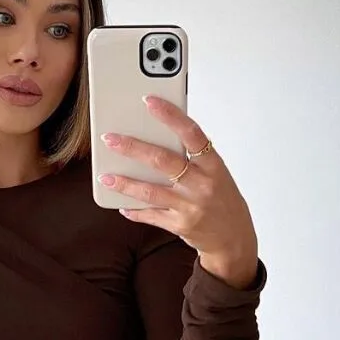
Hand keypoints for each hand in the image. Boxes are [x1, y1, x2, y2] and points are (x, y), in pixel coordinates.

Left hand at [99, 96, 258, 288]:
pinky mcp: (179, 226)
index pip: (191, 134)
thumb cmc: (222, 199)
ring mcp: (190, 207)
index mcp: (213, 165)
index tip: (149, 102)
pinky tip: (121, 205)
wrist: (234, 237)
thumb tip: (160, 135)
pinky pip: (150, 216)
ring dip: (125, 184)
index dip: (170, 116)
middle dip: (133, 148)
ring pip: (150, 192)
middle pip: (163, 161)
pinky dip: (134, 210)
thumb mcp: (216, 173)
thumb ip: (193, 157)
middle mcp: (202, 185)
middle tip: (110, 139)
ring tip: (106, 176)